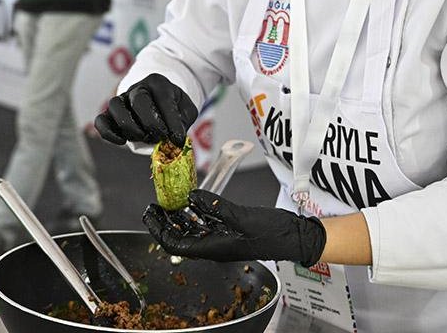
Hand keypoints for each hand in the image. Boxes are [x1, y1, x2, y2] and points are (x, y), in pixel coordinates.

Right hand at [94, 73, 196, 144]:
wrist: (159, 105)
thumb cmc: (174, 108)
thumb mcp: (186, 111)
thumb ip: (183, 122)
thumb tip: (173, 140)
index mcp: (158, 83)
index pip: (164, 98)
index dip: (172, 121)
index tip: (178, 139)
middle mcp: (137, 88)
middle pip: (139, 100)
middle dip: (152, 124)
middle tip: (161, 137)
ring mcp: (122, 100)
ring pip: (115, 106)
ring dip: (130, 126)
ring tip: (143, 137)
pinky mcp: (110, 114)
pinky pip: (101, 120)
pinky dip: (108, 132)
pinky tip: (122, 141)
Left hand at [143, 190, 326, 265]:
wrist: (296, 236)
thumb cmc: (274, 233)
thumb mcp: (244, 217)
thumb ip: (217, 207)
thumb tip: (192, 198)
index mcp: (215, 248)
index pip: (176, 245)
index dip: (159, 230)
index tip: (150, 214)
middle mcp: (215, 246)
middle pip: (180, 238)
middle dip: (164, 222)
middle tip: (154, 206)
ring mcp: (222, 239)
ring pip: (192, 230)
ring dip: (178, 217)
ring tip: (169, 201)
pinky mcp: (230, 231)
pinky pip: (206, 224)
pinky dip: (196, 213)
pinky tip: (193, 201)